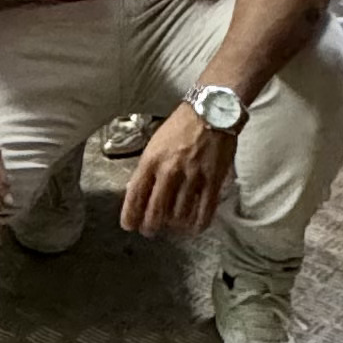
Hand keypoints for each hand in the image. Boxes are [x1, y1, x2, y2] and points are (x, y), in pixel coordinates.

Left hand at [121, 102, 237, 236]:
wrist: (211, 111)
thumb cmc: (180, 127)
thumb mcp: (155, 144)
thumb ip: (147, 169)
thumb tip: (136, 192)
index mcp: (151, 161)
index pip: (135, 196)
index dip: (130, 216)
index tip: (128, 226)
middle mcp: (169, 171)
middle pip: (156, 211)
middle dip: (150, 227)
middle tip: (150, 231)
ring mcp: (192, 176)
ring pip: (179, 215)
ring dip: (174, 226)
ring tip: (173, 227)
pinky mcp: (213, 180)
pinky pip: (205, 210)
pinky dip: (198, 224)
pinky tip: (195, 228)